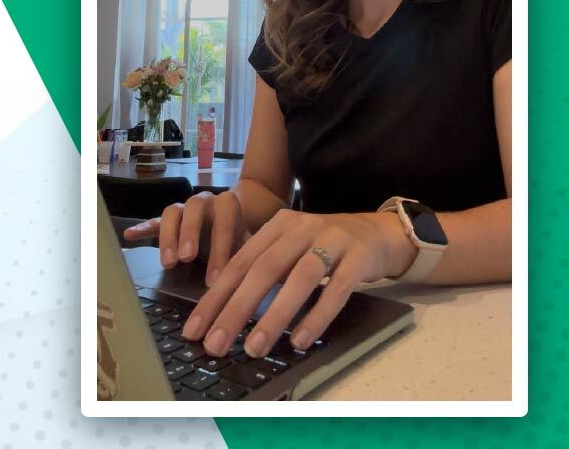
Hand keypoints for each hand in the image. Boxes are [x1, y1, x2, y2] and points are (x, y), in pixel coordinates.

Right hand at [121, 191, 249, 285]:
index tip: (215, 279)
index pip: (224, 221)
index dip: (219, 249)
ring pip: (171, 213)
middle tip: (186, 259)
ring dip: (168, 237)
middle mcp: (204, 201)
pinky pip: (154, 221)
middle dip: (189, 233)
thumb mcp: (251, 245)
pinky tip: (130, 235)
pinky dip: (142, 227)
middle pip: (193, 208)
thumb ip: (250, 257)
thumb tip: (251, 283)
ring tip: (168, 263)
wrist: (233, 218)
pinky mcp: (170, 220)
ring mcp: (184, 208)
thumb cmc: (241, 237)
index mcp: (227, 205)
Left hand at [181, 209, 416, 358]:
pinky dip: (317, 316)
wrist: (377, 233)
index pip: (238, 264)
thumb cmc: (324, 247)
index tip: (196, 329)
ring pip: (298, 279)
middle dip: (235, 310)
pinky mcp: (359, 258)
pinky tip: (300, 339)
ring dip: (274, 316)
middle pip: (262, 270)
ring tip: (254, 347)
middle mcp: (300, 229)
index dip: (215, 297)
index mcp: (276, 227)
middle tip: (216, 343)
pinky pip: (337, 290)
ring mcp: (332, 240)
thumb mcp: (289, 250)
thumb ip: (261, 272)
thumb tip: (224, 312)